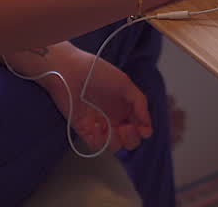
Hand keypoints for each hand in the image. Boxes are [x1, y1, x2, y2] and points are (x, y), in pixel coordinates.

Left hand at [35, 44, 151, 152]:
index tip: (144, 130)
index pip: (139, 126)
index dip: (144, 131)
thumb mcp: (124, 83)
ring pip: (115, 145)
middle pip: (129, 140)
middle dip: (132, 138)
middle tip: (128, 128)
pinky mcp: (85, 130)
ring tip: (114, 130)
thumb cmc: (97, 73)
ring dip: (118, 141)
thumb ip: (139, 102)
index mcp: (124, 107)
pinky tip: (98, 127)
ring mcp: (100, 125)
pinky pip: (96, 144)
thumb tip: (147, 123)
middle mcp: (114, 118)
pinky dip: (100, 141)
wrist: (70, 71)